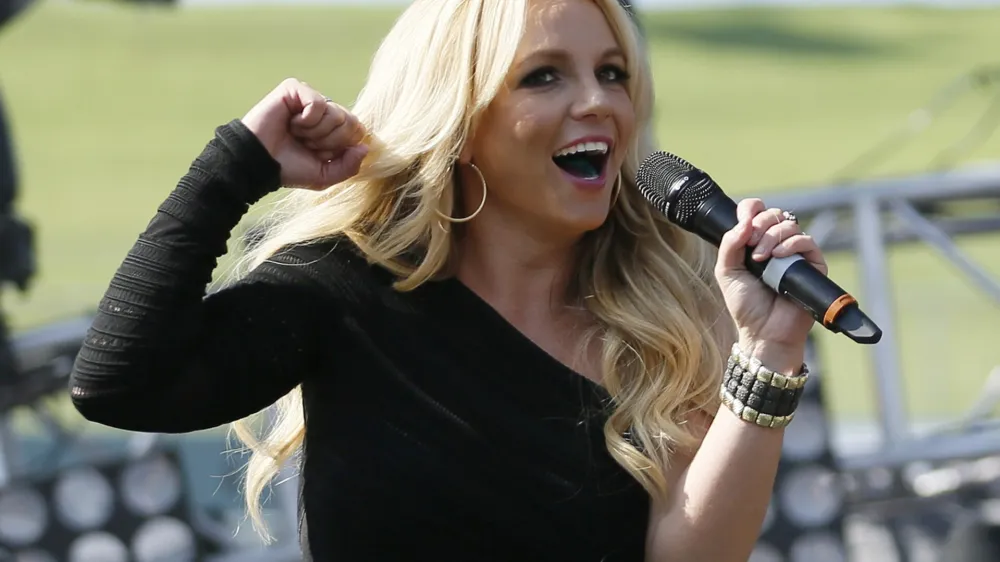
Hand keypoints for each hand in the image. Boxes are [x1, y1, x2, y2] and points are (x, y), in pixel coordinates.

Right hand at [241, 78, 368, 189]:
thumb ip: (349, 166)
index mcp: (332, 128)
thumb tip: (365, 147)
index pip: (358, 131)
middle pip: (351, 122)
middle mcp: (324, 110)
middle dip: (330, 141)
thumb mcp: (325, 175)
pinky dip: (306, 121)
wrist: (258, 162)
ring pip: (336, 114)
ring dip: (316, 133)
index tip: (319, 154)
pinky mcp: (295, 89)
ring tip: (296, 134)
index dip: (341, 148)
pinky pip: (318, 103)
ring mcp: (309, 97)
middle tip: (307, 144)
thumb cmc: (289, 168)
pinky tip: (291, 123)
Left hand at [715, 199, 827, 370]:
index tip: (743, 220)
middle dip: (759, 224)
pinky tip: (777, 257)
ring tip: (761, 258)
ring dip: (771, 236)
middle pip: (774, 214)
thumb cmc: (745, 305)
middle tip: (751, 246)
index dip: (751, 208)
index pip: (757, 211)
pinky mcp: (813, 265)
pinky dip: (790, 244)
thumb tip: (743, 222)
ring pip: (790, 225)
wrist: (763, 332)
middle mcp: (777, 244)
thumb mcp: (727, 271)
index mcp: (756, 242)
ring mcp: (795, 254)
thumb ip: (729, 245)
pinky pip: (807, 241)